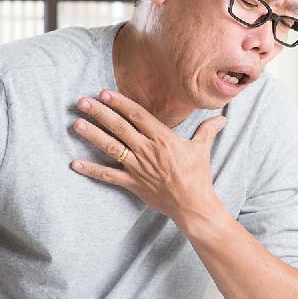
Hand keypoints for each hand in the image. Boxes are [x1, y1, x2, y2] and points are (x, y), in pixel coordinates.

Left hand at [70, 89, 227, 226]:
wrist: (194, 205)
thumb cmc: (199, 177)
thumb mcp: (202, 150)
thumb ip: (208, 130)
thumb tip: (223, 117)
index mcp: (164, 139)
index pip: (139, 116)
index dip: (121, 103)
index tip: (105, 93)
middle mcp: (148, 150)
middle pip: (120, 127)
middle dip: (100, 113)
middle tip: (82, 101)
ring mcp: (138, 167)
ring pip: (111, 147)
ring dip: (93, 135)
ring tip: (77, 123)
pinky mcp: (133, 183)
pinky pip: (109, 175)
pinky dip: (91, 170)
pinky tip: (74, 163)